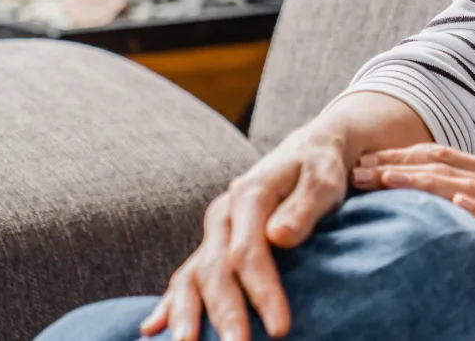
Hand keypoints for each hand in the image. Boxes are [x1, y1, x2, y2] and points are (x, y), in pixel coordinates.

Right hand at [140, 125, 351, 340]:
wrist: (307, 151)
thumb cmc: (320, 169)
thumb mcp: (323, 180)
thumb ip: (304, 207)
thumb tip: (279, 236)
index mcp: (249, 195)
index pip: (250, 252)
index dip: (263, 292)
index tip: (280, 328)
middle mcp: (223, 214)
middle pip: (217, 270)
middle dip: (225, 314)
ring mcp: (213, 231)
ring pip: (193, 276)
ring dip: (187, 315)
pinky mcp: (212, 243)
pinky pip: (185, 275)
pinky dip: (169, 303)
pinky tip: (151, 329)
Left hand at [351, 144, 474, 311]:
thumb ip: (457, 197)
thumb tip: (409, 196)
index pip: (436, 156)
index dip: (398, 156)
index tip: (361, 162)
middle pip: (440, 165)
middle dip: (396, 165)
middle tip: (357, 171)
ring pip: (459, 184)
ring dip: (420, 181)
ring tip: (387, 180)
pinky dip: (474, 207)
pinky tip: (454, 202)